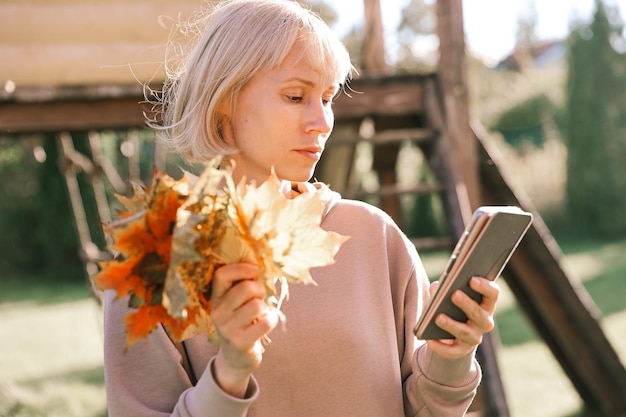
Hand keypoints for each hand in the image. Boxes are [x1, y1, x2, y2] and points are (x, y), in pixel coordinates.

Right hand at [209, 263, 278, 396]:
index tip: (255, 271)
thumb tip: (259, 264)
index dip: (242, 268)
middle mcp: (218, 312)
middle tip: (261, 298)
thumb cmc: (241, 323)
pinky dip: (271, 320)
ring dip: (266, 308)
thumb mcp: (235, 304)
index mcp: (216, 298)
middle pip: (245, 288)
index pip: (222, 275)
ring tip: (261, 314)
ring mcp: (227, 328)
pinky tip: (266, 323)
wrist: (235, 358)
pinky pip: (265, 322)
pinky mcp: (240, 342)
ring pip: (257, 305)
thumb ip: (242, 286)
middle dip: (260, 290)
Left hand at [426, 277, 499, 358]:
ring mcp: (474, 337)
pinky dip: (440, 346)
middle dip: (466, 303)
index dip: (485, 286)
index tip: (472, 279)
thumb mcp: (449, 295)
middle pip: (478, 313)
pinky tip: (429, 339)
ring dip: (451, 324)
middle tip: (454, 294)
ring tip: (438, 317)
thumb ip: (445, 288)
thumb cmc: (452, 306)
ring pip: (464, 332)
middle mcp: (484, 322)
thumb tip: (437, 287)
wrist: (452, 334)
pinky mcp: (461, 351)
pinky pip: (451, 351)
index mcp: (486, 304)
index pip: (493, 294)